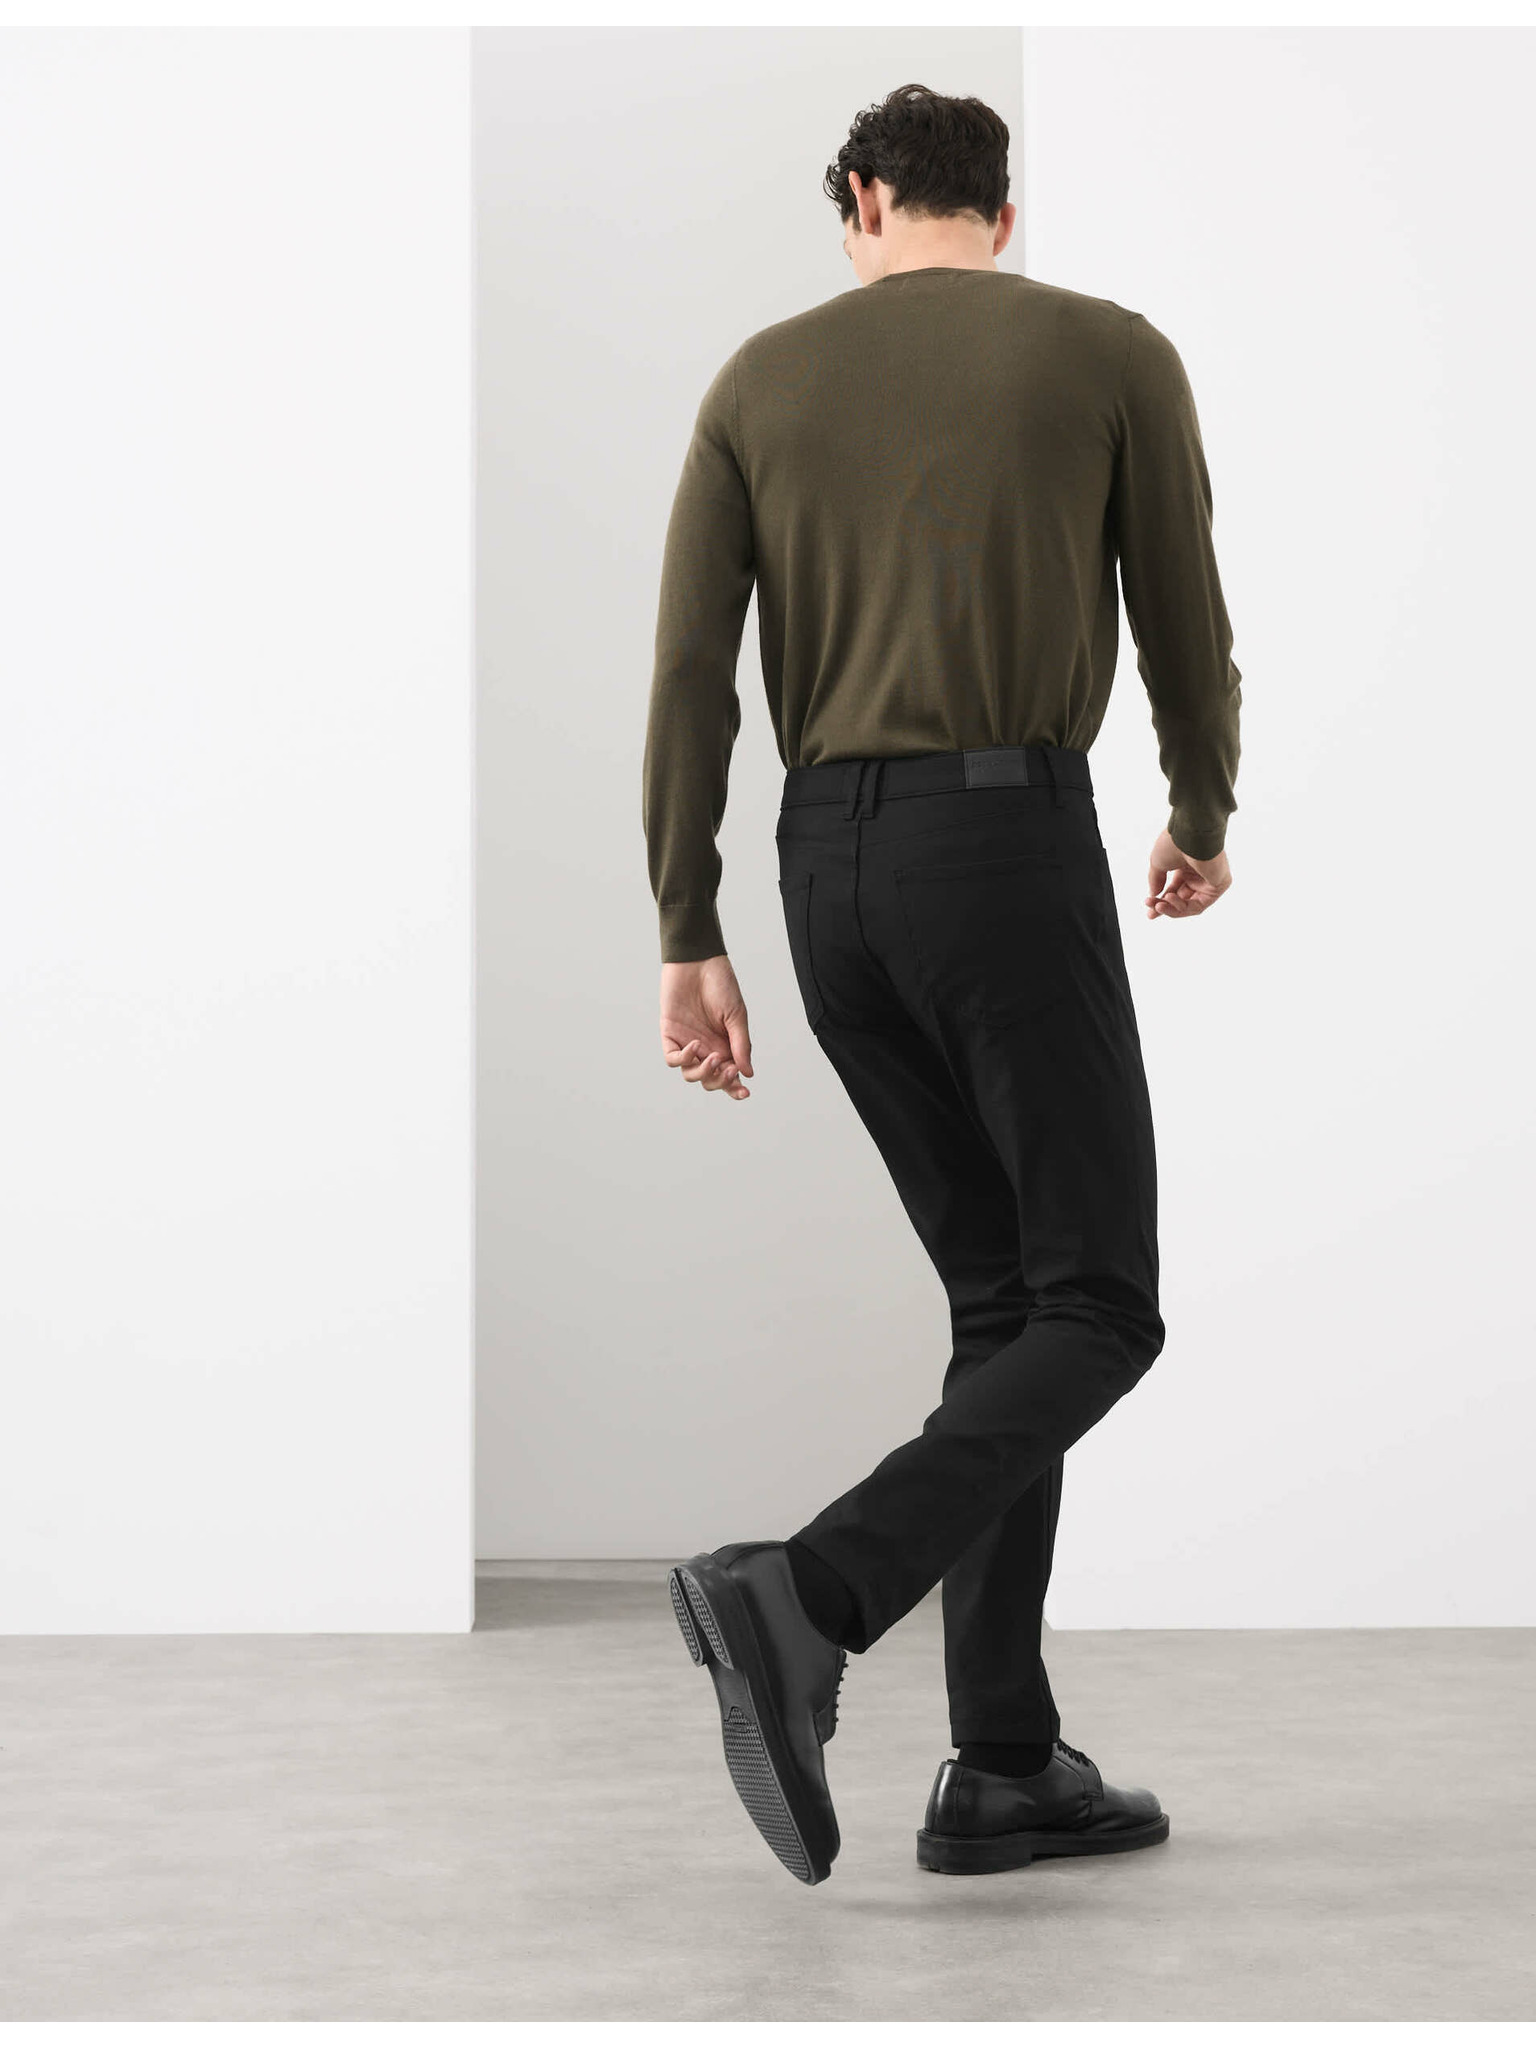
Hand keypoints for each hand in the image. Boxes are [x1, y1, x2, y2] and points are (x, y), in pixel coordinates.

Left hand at [659, 955, 752, 1100]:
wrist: (698, 961)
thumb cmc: (721, 984)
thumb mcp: (736, 1016)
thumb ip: (741, 1045)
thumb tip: (748, 1073)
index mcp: (725, 1045)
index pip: (729, 1075)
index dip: (735, 1088)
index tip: (744, 1093)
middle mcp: (706, 1047)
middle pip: (710, 1080)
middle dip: (720, 1081)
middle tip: (729, 1069)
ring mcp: (687, 1042)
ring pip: (691, 1074)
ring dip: (704, 1071)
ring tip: (714, 1056)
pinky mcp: (670, 1034)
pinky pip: (672, 1058)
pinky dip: (684, 1058)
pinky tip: (695, 1045)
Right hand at [1146, 831, 1231, 919]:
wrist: (1189, 833)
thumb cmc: (1175, 842)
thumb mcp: (1158, 863)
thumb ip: (1156, 880)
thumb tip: (1153, 895)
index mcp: (1187, 865)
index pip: (1175, 888)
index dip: (1161, 899)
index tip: (1148, 906)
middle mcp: (1200, 873)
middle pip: (1182, 899)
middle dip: (1165, 907)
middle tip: (1151, 913)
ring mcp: (1210, 880)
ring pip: (1190, 905)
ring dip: (1171, 908)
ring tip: (1158, 904)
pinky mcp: (1219, 885)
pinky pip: (1199, 905)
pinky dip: (1182, 907)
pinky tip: (1168, 898)